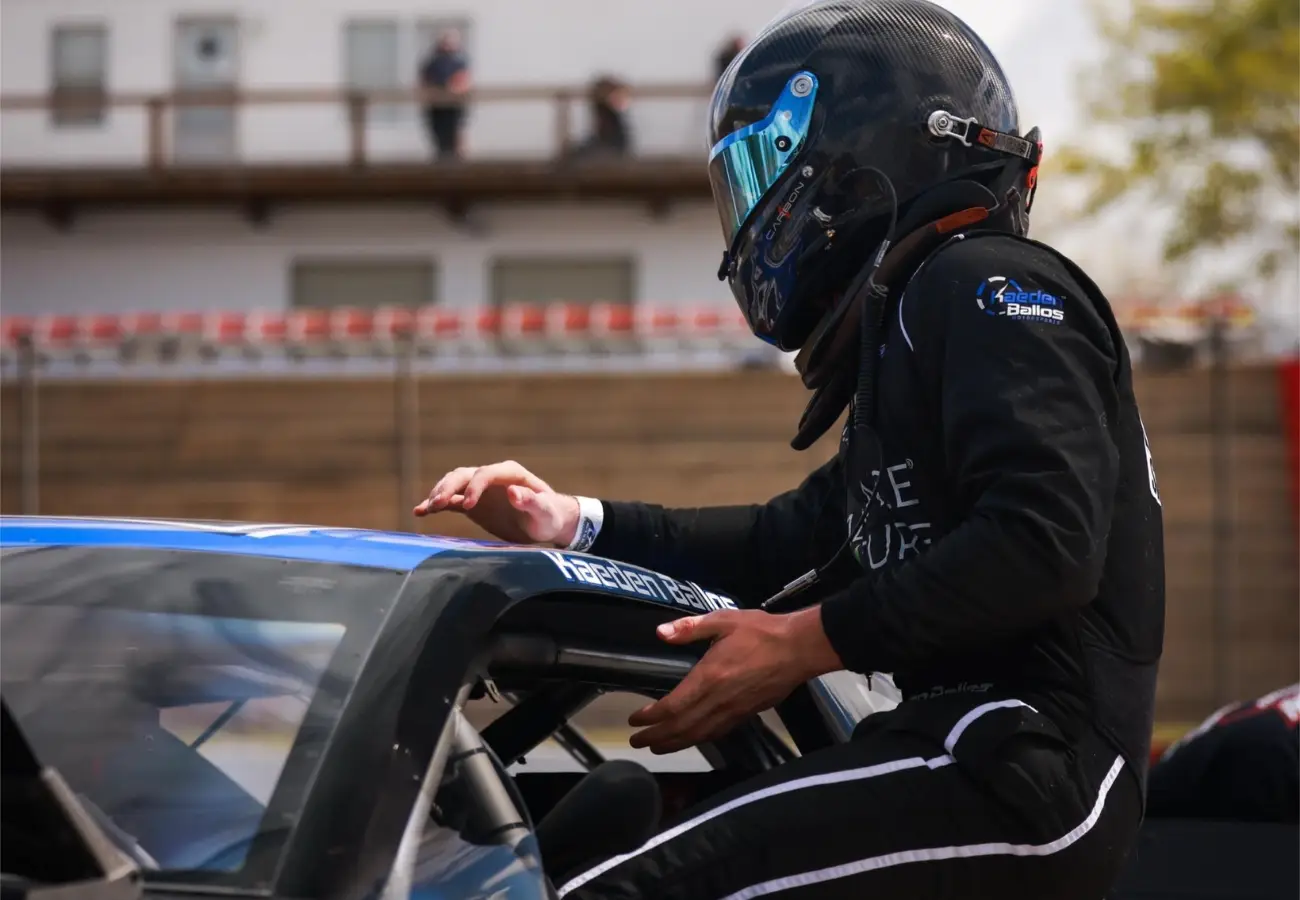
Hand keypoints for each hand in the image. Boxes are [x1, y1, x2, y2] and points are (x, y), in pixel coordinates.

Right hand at [413, 460, 579, 545]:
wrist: (544, 523)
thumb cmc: (549, 516)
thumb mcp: (545, 512)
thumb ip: (532, 502)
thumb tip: (513, 492)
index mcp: (510, 473)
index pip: (485, 474)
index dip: (474, 487)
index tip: (468, 506)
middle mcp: (491, 477)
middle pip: (463, 475)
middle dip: (449, 487)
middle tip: (437, 504)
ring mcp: (479, 489)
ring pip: (453, 484)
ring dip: (439, 494)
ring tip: (427, 508)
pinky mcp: (472, 503)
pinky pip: (450, 501)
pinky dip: (435, 505)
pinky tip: (420, 511)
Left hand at [628, 607, 842, 753]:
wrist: (799, 649)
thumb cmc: (761, 632)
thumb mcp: (724, 620)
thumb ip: (690, 627)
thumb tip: (661, 633)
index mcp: (709, 677)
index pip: (673, 706)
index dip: (651, 717)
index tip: (635, 720)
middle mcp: (718, 700)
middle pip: (682, 727)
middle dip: (657, 737)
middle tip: (638, 742)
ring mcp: (734, 711)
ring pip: (699, 735)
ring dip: (675, 743)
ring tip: (658, 747)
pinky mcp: (747, 714)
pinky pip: (717, 733)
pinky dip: (699, 739)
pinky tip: (692, 739)